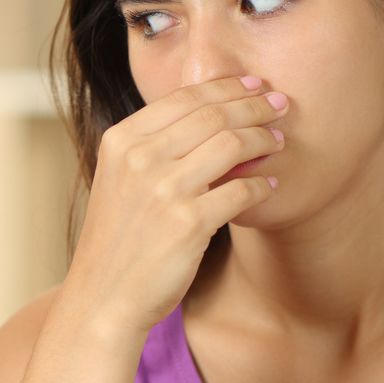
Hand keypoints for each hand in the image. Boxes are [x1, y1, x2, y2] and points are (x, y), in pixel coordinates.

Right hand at [62, 76, 285, 332]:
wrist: (103, 297)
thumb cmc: (118, 240)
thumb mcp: (120, 180)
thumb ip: (152, 147)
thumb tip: (208, 116)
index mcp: (120, 141)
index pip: (185, 98)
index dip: (226, 87)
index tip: (254, 85)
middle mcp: (139, 159)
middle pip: (213, 115)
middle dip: (254, 106)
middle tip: (280, 104)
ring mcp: (163, 190)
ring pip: (232, 144)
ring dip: (263, 138)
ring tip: (277, 141)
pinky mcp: (188, 224)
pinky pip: (241, 190)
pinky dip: (262, 184)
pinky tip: (271, 184)